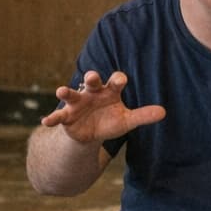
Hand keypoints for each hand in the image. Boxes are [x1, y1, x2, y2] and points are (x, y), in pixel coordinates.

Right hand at [40, 70, 165, 143]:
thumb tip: (164, 112)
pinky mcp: (66, 116)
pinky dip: (51, 118)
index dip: (117, 80)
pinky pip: (58, 116)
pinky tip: (45, 121)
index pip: (114, 81)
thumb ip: (143, 116)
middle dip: (91, 78)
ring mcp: (77, 103)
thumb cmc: (110, 121)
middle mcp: (92, 93)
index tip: (120, 80)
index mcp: (109, 91)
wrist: (90, 133)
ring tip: (60, 91)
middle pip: (92, 81)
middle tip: (92, 76)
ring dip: (66, 91)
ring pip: (71, 94)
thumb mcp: (127, 120)